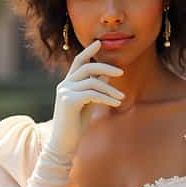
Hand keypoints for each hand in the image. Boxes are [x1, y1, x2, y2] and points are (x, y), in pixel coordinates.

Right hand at [51, 39, 124, 157]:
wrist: (63, 144)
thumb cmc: (76, 125)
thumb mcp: (88, 103)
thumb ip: (94, 89)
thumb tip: (106, 75)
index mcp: (68, 84)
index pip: (78, 62)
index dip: (88, 52)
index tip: (99, 43)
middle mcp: (64, 85)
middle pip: (87, 67)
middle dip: (106, 67)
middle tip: (121, 72)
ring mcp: (65, 92)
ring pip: (92, 82)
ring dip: (110, 89)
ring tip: (121, 97)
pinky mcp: (68, 101)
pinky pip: (92, 94)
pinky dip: (106, 97)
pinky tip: (116, 103)